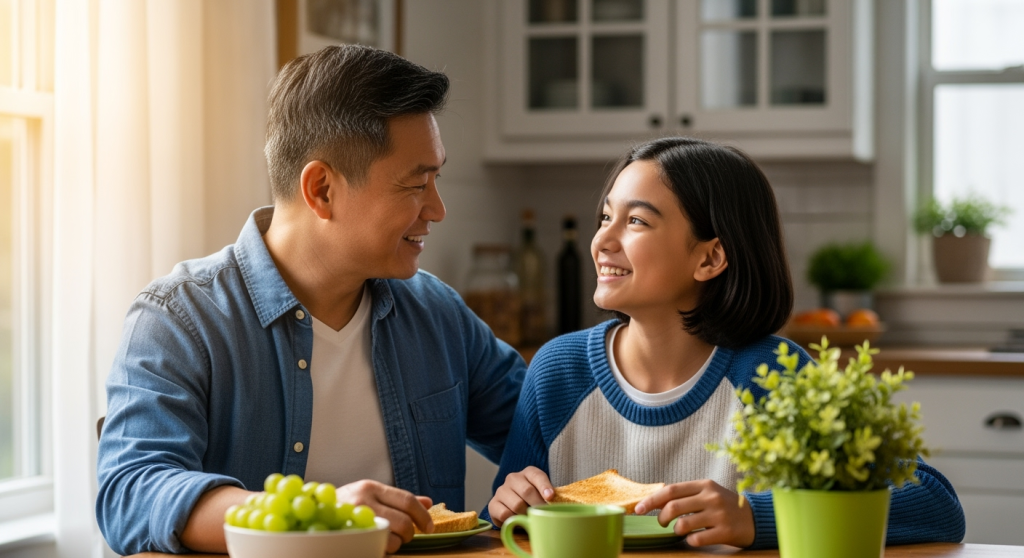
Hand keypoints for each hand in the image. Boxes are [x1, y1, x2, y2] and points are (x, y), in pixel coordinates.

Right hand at [337, 480, 432, 552]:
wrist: (313, 513)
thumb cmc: (347, 506)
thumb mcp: (371, 495)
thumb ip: (399, 499)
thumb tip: (428, 503)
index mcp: (371, 487)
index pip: (407, 500)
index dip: (423, 516)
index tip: (429, 527)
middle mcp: (362, 500)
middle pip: (403, 521)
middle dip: (410, 533)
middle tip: (407, 536)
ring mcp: (354, 519)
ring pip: (392, 537)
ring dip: (397, 544)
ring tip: (389, 540)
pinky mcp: (350, 535)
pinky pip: (378, 547)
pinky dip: (384, 549)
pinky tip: (378, 545)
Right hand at [487, 466, 553, 526]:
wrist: (513, 508)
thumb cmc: (533, 501)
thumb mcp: (543, 495)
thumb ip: (549, 496)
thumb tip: (557, 504)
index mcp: (528, 473)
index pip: (537, 475)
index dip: (544, 486)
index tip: (550, 497)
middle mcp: (513, 478)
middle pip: (527, 491)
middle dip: (537, 505)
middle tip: (543, 514)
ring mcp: (501, 490)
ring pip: (516, 504)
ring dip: (526, 514)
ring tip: (530, 517)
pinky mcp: (493, 504)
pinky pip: (505, 514)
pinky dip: (514, 520)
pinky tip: (517, 520)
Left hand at [634, 479, 754, 547]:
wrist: (756, 518)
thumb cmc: (724, 505)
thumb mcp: (707, 493)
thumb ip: (684, 495)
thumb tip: (654, 500)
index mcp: (704, 485)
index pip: (670, 490)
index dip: (651, 500)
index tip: (638, 509)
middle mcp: (711, 497)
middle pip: (673, 507)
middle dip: (661, 518)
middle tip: (662, 523)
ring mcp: (719, 514)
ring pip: (683, 524)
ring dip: (675, 530)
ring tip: (679, 530)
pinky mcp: (725, 532)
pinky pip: (697, 539)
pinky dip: (689, 541)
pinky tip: (693, 539)